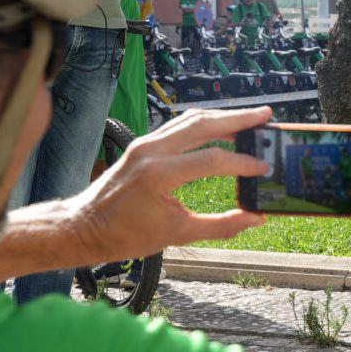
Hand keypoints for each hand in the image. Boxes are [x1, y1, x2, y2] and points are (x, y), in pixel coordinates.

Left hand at [70, 107, 273, 259]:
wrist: (84, 227)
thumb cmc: (125, 235)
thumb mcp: (177, 234)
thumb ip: (221, 225)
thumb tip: (255, 219)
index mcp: (159, 175)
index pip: (212, 160)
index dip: (243, 163)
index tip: (264, 168)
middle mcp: (151, 152)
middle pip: (203, 124)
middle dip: (238, 118)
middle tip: (266, 117)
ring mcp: (145, 144)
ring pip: (190, 120)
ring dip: (222, 117)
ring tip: (250, 118)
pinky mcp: (142, 145)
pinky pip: (178, 126)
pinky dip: (203, 124)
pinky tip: (221, 126)